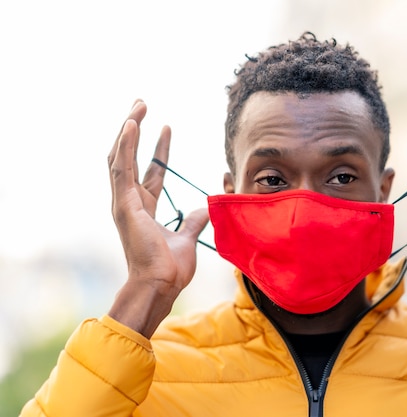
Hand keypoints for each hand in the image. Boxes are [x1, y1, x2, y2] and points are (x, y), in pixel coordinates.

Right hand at [107, 100, 208, 336]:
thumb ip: (194, 221)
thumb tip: (204, 208)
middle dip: (135, 131)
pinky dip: (126, 145)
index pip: (150, 170)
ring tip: (138, 106)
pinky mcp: (123, 204)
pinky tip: (132, 124)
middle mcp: (129, 202)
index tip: (166, 127)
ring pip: (121, 157)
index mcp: (143, 208)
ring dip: (128, 130)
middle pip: (129, 157)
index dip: (158, 149)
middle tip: (141, 105)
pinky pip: (122, 168)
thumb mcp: (188, 238)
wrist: (161, 285)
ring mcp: (124, 202)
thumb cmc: (170, 269)